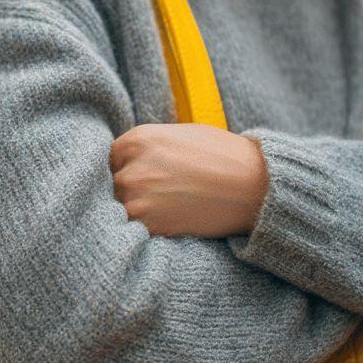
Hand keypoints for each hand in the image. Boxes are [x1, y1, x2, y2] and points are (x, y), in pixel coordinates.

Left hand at [109, 123, 267, 237]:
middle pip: (112, 184)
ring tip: (164, 207)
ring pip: (119, 208)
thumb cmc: (222, 156)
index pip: (109, 158)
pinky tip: (169, 219)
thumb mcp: (178, 135)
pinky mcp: (149, 225)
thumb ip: (148, 146)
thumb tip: (127, 161)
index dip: (123, 168)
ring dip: (136, 209)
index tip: (137, 175)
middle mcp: (132, 168)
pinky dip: (146, 227)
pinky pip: (133, 228)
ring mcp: (137, 199)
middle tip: (157, 194)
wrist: (253, 186)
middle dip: (129, 189)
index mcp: (137, 140)